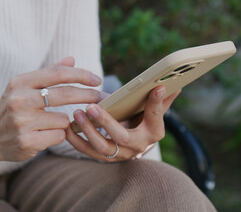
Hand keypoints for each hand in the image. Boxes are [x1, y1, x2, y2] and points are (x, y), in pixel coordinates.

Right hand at [0, 57, 102, 169]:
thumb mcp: (24, 87)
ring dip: (63, 122)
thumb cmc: (12, 108)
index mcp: (20, 82)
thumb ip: (48, 73)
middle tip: (102, 97)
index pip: (57, 73)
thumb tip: (72, 59)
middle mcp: (19, 100)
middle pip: (65, 94)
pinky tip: (43, 136)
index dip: (81, 75)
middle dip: (88, 95)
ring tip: (47, 124)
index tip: (97, 80)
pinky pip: (59, 136)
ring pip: (63, 119)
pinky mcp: (27, 141)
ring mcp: (22, 122)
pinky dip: (57, 136)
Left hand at [65, 86, 180, 161]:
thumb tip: (174, 83)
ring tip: (77, 113)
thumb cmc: (144, 121)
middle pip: (121, 136)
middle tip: (91, 106)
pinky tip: (67, 127)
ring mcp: (120, 155)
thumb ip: (160, 100)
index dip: (156, 104)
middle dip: (105, 122)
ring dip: (87, 131)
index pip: (155, 117)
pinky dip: (76, 141)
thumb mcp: (153, 111)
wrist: (135, 144)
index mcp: (153, 132)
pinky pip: (88, 151)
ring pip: (102, 147)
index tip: (157, 88)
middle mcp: (137, 147)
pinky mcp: (104, 157)